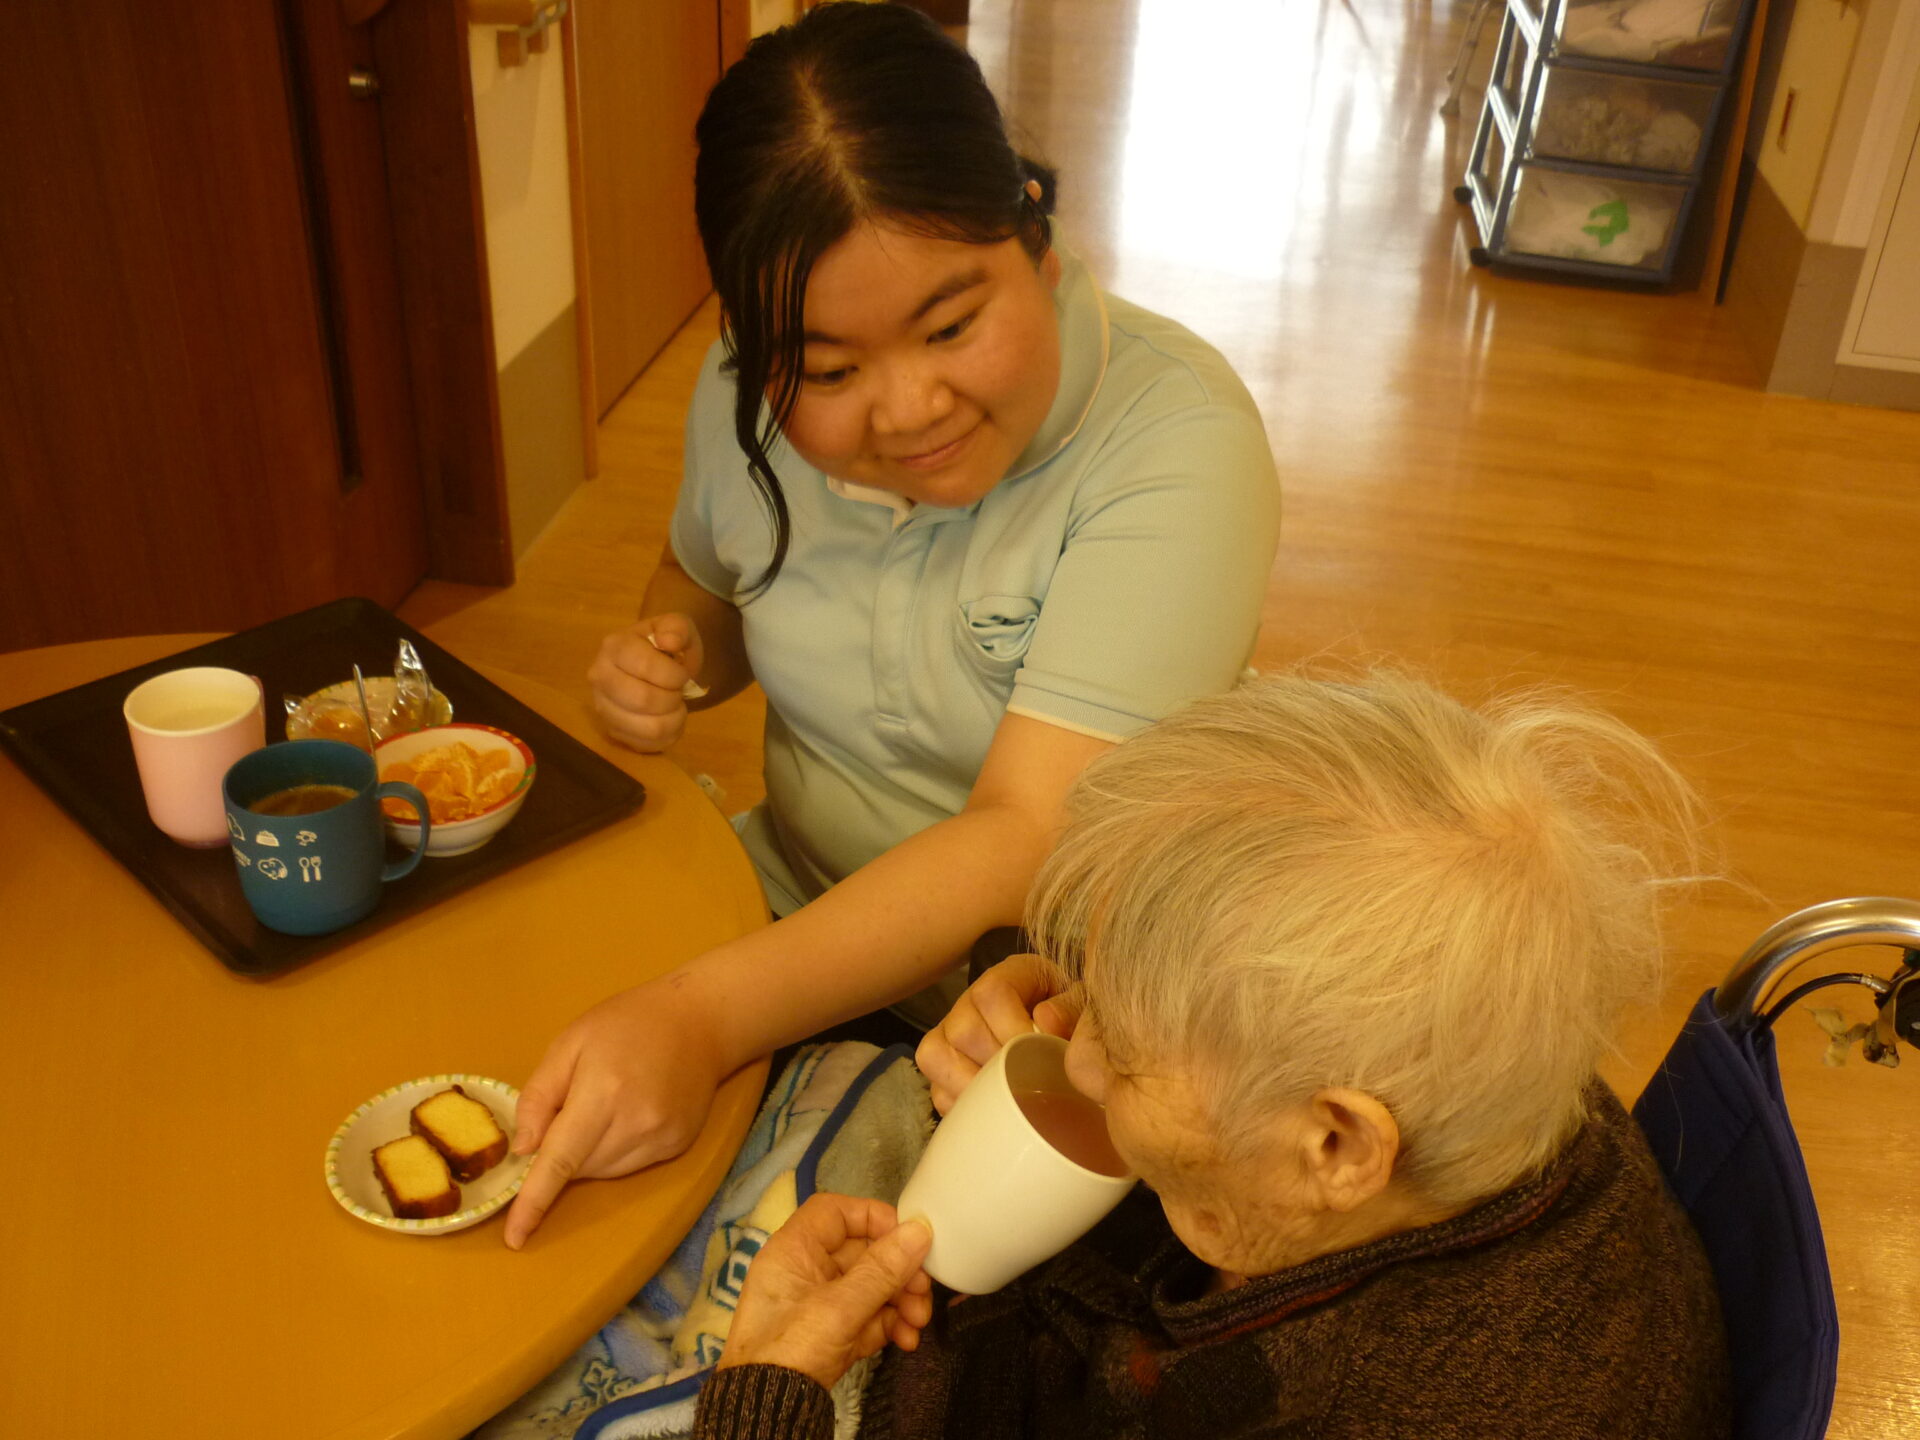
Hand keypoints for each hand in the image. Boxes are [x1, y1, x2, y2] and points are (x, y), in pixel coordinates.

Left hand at [504, 976, 728, 1248]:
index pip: (560, 1161)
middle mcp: (636, 1125)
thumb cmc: (626, 1023)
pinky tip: (628, 1114)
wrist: (701, 1018)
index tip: (514, 1238)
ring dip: (588, 1155)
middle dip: (561, 1152)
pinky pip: (630, 1166)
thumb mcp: (570, 1043)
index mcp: (603, 1094)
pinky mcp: (679, 1146)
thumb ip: (540, 1096)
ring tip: (603, 1106)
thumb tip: (524, 1151)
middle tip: (572, 1106)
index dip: (533, 1201)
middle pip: (579, 1169)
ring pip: (604, 1172)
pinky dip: (615, 1152)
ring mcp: (662, 1139)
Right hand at [587, 613, 706, 751]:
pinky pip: (648, 745)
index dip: (674, 674)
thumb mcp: (678, 627)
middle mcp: (600, 677)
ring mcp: (603, 707)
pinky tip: (668, 719)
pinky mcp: (613, 732)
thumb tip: (668, 642)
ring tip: (674, 705)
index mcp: (614, 646)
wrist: (657, 667)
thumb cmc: (666, 647)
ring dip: (674, 718)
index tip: (681, 674)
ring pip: (649, 727)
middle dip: (673, 697)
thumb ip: (677, 628)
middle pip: (643, 700)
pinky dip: (668, 735)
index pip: (645, 666)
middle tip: (677, 690)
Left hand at [718, 1194, 934, 1389]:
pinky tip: (907, 1340)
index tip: (907, 1237)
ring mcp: (821, 1305)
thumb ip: (882, 1270)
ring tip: (918, 1322)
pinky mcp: (833, 1335)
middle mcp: (807, 1272)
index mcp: (794, 1251)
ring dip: (901, 1301)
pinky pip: (869, 1317)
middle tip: (923, 1290)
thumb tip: (920, 1230)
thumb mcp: (839, 1308)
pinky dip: (890, 1325)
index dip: (873, 1217)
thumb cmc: (792, 1348)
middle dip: (899, 1272)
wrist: (769, 1412)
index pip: (835, 1212)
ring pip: (871, 1287)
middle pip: (863, 1253)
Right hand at [915, 954, 1081, 1114]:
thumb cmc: (1072, 1021)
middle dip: (997, 1062)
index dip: (1011, 1026)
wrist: (1065, 1043)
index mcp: (1007, 978)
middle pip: (963, 1029)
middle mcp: (969, 1003)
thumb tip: (1044, 1022)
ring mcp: (949, 1036)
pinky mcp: (944, 1072)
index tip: (1038, 1049)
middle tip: (1027, 1078)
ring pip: (936, 1057)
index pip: (990, 993)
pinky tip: (994, 1112)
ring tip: (1007, 1097)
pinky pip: (937, 1091)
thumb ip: (1070, 1008)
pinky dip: (964, 1107)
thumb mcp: (1082, 1006)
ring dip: (974, 1085)